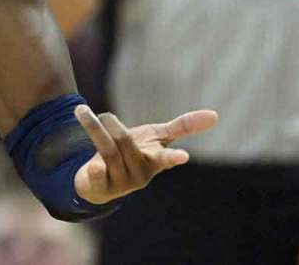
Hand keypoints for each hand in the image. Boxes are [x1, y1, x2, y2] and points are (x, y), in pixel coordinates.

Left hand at [73, 105, 217, 204]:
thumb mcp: (158, 138)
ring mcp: (120, 182)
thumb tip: (216, 115)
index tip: (184, 157)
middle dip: (114, 128)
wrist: (104, 178)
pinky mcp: (101, 187)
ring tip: (83, 111)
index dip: (173, 158)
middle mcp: (140, 173)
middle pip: (126, 145)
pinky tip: (92, 165)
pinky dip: (96, 170)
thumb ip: (183, 127)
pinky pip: (98, 176)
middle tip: (104, 114)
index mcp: (155, 160)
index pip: (165, 158)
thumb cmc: (137, 153)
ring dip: (95, 131)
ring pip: (108, 152)